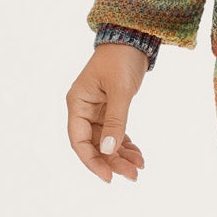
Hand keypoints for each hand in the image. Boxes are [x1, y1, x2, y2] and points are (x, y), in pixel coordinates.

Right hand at [66, 45, 149, 182]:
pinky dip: (126, 145)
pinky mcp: (110, 109)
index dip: (92, 161)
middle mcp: (84, 109)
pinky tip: (138, 156)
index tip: (109, 177)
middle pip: (94, 144)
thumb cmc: (121, 59)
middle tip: (133, 175)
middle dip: (112, 161)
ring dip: (121, 156)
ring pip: (106, 141)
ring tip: (139, 168)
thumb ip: (115, 121)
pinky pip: (116, 133)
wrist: (133, 39)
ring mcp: (97, 110)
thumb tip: (108, 150)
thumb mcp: (120, 91)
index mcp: (77, 103)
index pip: (79, 140)